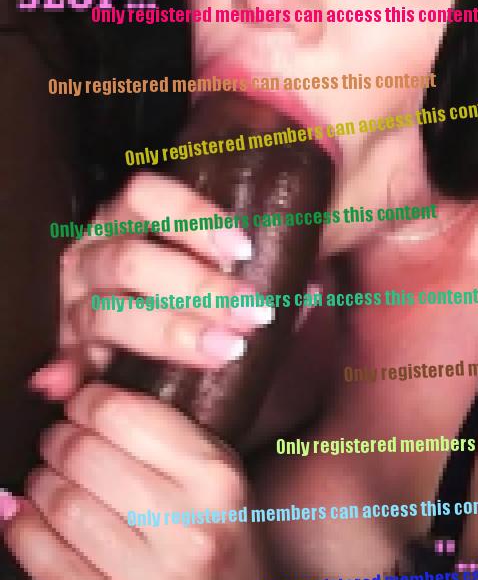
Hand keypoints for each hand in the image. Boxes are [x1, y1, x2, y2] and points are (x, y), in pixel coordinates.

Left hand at [3, 382, 274, 579]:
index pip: (124, 414)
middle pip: (85, 456)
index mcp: (219, 478)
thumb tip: (75, 390)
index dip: (84, 402)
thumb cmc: (227, 550)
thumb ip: (164, 436)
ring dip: (38, 489)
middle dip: (56, 444)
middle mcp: (196, 529)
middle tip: (53, 446)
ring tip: (42, 484)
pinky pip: (57, 574)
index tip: (76, 407)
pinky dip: (24, 538)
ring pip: (66, 509)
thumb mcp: (219, 481)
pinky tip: (18, 522)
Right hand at [29, 172, 268, 402]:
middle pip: (131, 259)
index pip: (146, 195)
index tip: (243, 249)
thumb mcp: (222, 264)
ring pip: (107, 310)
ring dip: (165, 331)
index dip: (193, 218)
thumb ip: (264, 267)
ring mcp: (75, 298)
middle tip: (250, 312)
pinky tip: (71, 383)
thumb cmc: (187, 280)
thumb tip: (313, 293)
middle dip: (196, 288)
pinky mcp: (66, 343)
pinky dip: (65, 368)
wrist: (135, 301)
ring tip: (221, 350)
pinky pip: (62, 355)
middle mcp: (94, 251)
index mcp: (127, 217)